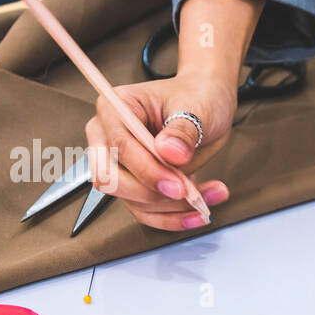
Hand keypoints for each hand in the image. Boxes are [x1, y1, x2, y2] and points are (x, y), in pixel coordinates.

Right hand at [83, 73, 235, 229]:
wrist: (207, 104)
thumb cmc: (197, 98)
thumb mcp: (196, 109)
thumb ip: (182, 131)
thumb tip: (169, 152)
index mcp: (115, 108)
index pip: (119, 147)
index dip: (148, 171)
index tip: (178, 186)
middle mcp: (108, 136)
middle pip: (110, 179)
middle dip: (151, 193)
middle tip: (189, 194)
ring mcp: (119, 163)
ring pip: (130, 200)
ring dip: (170, 209)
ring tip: (207, 199)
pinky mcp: (135, 183)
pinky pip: (145, 210)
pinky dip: (172, 217)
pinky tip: (198, 212)